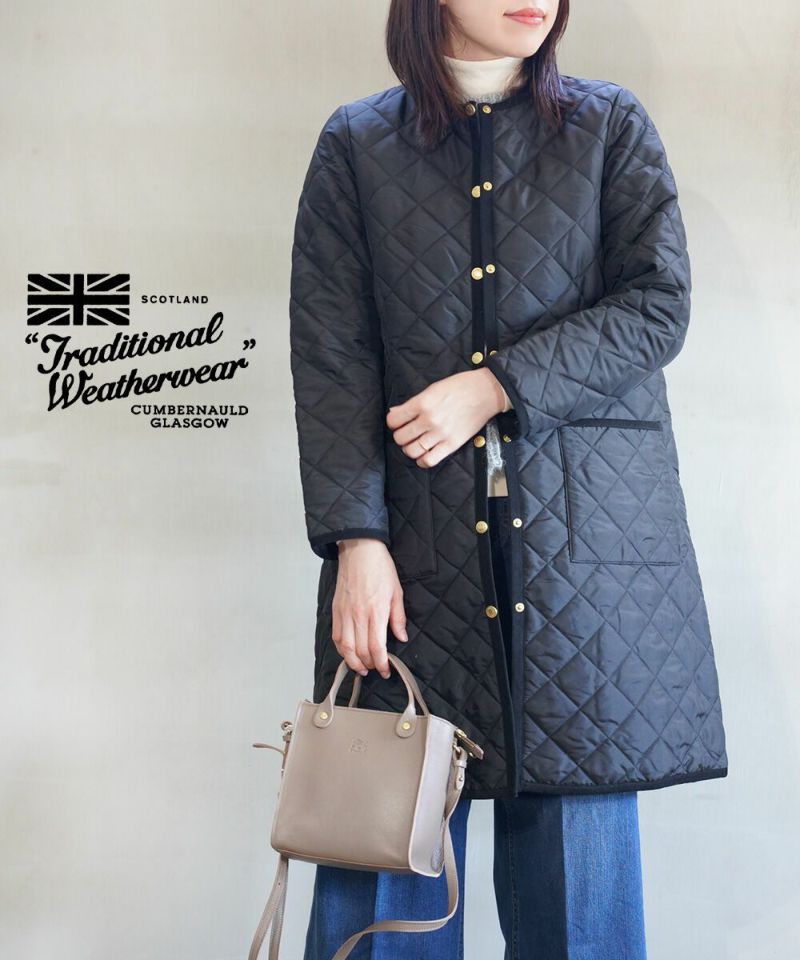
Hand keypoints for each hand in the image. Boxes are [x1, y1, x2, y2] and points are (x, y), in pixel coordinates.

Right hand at [332, 539, 408, 678]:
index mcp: (376, 611)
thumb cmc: (380, 568)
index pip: (377, 648)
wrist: (359, 550)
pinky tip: (348, 652)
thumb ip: (398, 618)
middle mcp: (358, 615)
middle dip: (369, 665)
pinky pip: (336, 636)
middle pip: (360, 651)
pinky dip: (341, 649)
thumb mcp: (397, 592)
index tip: (386, 671)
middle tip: (376, 669)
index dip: (382, 664)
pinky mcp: (336, 609)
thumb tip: (401, 638)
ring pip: (345, 647)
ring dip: (353, 662)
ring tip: (361, 667)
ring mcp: (345, 613)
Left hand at [385, 368, 509, 467]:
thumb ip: (413, 402)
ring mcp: (440, 433)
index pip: (394, 420)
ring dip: (409, 449)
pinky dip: (422, 461)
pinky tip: (423, 455)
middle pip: (400, 437)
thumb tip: (394, 413)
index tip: (397, 423)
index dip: (393, 422)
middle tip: (406, 433)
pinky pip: (429, 460)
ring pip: (411, 451)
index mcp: (422, 402)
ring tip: (414, 444)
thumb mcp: (433, 388)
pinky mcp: (452, 444)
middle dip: (400, 436)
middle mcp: (429, 419)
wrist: (486, 392)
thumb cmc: (460, 387)